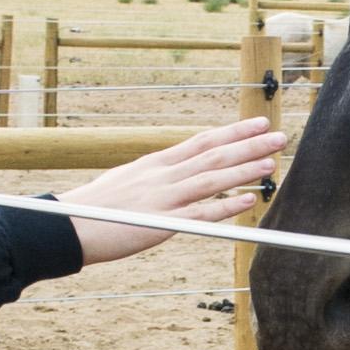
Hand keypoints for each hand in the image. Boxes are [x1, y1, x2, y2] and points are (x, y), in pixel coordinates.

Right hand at [58, 117, 284, 266]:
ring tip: (272, 163)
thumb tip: (171, 175)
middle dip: (249, 144)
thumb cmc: (93, 209)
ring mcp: (164, 197)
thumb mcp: (125, 183)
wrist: (69, 226)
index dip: (233, 132)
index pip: (202, 141)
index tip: (258, 123)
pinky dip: (227, 205)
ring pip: (213, 178)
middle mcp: (164, 175)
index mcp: (156, 163)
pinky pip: (201, 212)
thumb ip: (152, 178)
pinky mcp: (162, 222)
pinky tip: (249, 199)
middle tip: (280, 136)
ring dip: (245, 169)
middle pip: (214, 155)